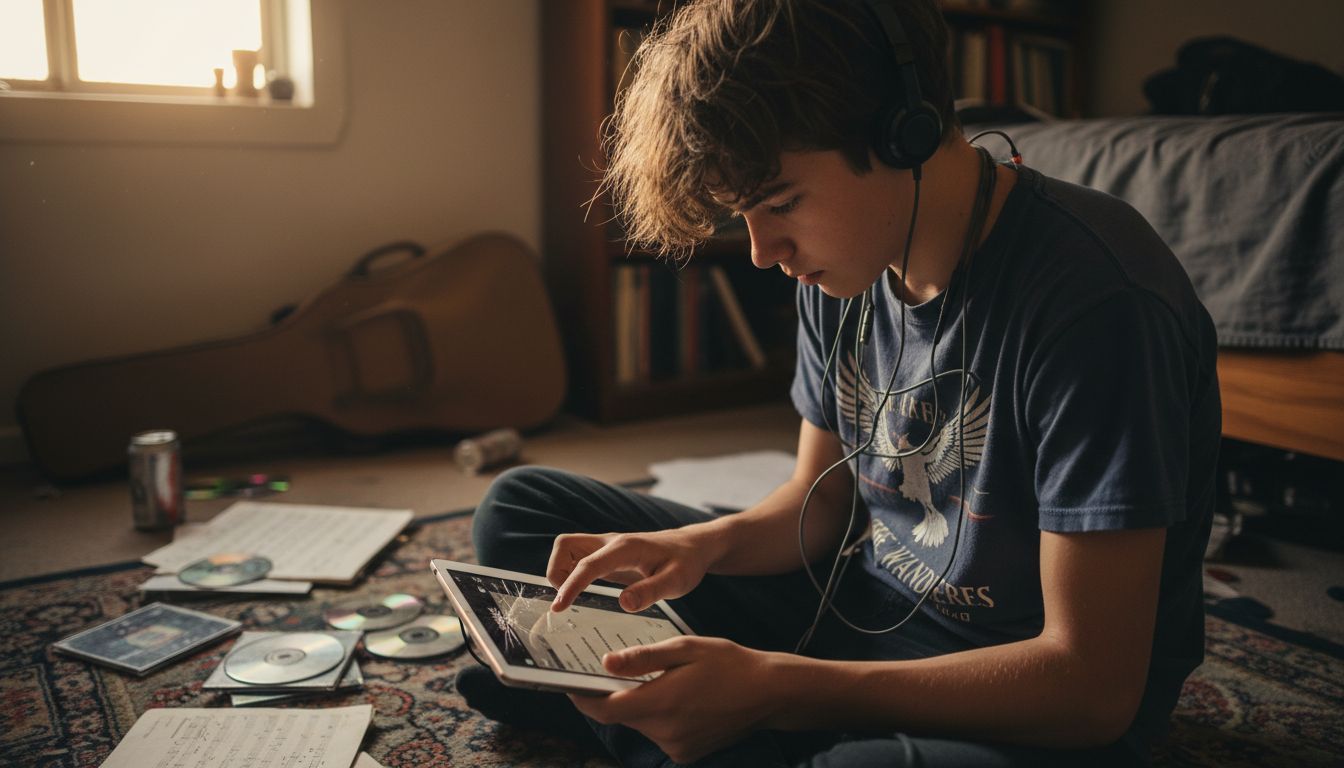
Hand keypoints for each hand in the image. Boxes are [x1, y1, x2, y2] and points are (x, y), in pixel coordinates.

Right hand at [547, 528, 716, 612]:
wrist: (692, 547)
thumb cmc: (686, 563)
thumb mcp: (676, 582)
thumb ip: (650, 592)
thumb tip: (623, 604)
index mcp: (625, 548)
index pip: (588, 564)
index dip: (570, 585)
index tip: (558, 607)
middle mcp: (611, 543)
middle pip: (565, 545)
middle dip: (557, 571)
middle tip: (566, 599)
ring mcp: (607, 547)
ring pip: (568, 548)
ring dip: (561, 571)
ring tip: (574, 597)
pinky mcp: (607, 554)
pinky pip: (577, 557)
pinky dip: (570, 572)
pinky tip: (582, 593)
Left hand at [569, 636, 780, 763]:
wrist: (770, 694)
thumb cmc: (728, 664)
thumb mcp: (684, 649)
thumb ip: (642, 658)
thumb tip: (606, 664)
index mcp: (659, 703)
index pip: (603, 708)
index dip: (581, 697)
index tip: (569, 683)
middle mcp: (664, 731)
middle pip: (622, 715)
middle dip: (616, 694)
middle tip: (623, 669)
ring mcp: (676, 746)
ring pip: (642, 723)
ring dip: (642, 704)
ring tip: (667, 680)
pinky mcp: (686, 753)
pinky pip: (660, 734)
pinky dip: (661, 717)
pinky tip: (683, 698)